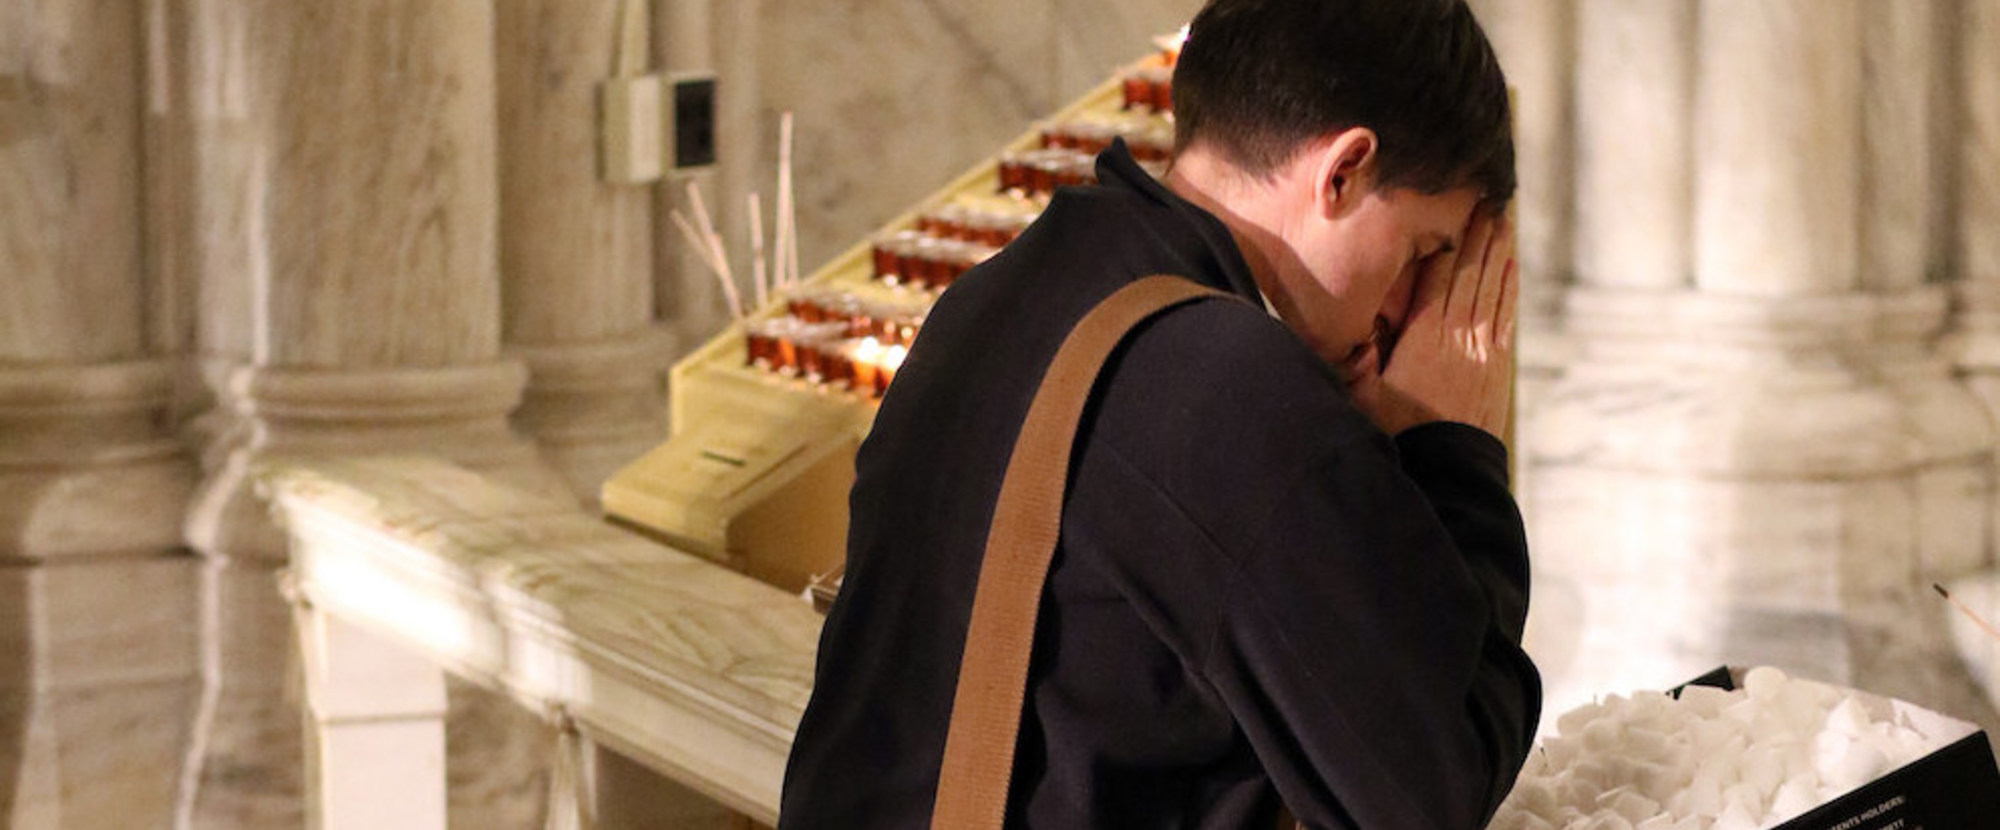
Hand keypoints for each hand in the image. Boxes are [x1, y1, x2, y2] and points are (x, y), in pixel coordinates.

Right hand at [1350, 208, 1516, 439]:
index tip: (1457, 210)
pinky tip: (1511, 269)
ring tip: (1502, 220)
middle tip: (1488, 200)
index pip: (1438, 277)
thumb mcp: (1364, 398)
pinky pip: (1505, 316)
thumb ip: (1356, 361)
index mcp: (1424, 338)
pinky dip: (1509, 289)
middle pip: (1470, 273)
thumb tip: (1347, 327)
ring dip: (1498, 253)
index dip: (1448, 241)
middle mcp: (1458, 337)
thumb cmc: (1399, 436)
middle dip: (1478, 235)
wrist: (1450, 473)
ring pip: (1492, 289)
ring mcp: (1483, 351)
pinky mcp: (1497, 368)